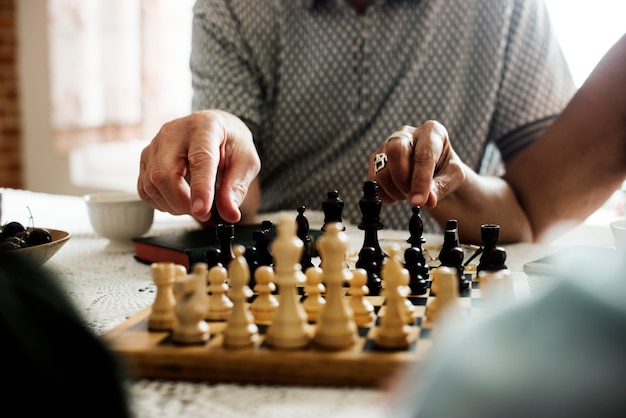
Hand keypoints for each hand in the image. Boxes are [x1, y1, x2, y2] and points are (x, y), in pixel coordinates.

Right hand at [137, 110, 260, 223]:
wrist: (217, 128)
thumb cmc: (230, 143)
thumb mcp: (246, 163)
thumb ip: (236, 188)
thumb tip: (230, 214)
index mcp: (205, 127)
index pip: (199, 159)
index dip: (200, 188)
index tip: (202, 210)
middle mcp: (174, 132)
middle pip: (165, 173)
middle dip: (182, 202)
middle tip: (203, 213)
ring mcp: (156, 144)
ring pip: (151, 183)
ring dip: (172, 205)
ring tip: (193, 205)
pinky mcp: (146, 157)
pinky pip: (144, 188)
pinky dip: (160, 202)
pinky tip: (177, 200)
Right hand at [368, 120, 464, 207]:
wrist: (436, 171)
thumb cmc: (446, 170)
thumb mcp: (454, 177)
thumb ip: (441, 187)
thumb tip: (427, 199)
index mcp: (431, 132)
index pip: (423, 155)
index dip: (420, 180)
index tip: (419, 201)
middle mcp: (407, 133)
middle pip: (395, 151)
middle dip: (402, 180)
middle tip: (413, 195)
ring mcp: (388, 144)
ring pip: (382, 171)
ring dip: (396, 191)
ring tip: (410, 194)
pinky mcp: (376, 158)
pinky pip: (373, 181)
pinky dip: (385, 194)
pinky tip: (398, 193)